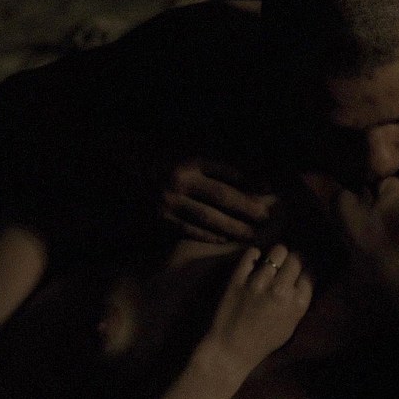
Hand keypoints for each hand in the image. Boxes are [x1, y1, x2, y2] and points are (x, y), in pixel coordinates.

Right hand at [160, 158, 278, 242]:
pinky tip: (225, 240)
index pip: (227, 172)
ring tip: (251, 234)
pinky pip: (191, 230)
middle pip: (221, 196)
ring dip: (232, 227)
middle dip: (247, 207)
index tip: (269, 189)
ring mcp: (169, 201)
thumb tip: (255, 181)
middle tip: (266, 217)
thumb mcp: (192, 159)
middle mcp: (180, 181)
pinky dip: (210, 236)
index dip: (250, 181)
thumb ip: (221, 168)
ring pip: (208, 217)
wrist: (129, 172)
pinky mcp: (161, 219)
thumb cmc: (168, 164)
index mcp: (191, 162)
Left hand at [204, 245, 312, 371]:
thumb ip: (300, 298)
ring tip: (273, 261)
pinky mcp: (238, 278)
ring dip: (277, 255)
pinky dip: (255, 255)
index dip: (307, 269)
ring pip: (278, 251)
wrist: (232, 348)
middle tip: (289, 264)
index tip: (302, 270)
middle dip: (295, 259)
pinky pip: (252, 253)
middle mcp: (281, 290)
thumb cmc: (264, 340)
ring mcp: (258, 282)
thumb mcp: (292, 323)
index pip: (311, 272)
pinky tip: (255, 261)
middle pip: (297, 258)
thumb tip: (306, 273)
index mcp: (297, 303)